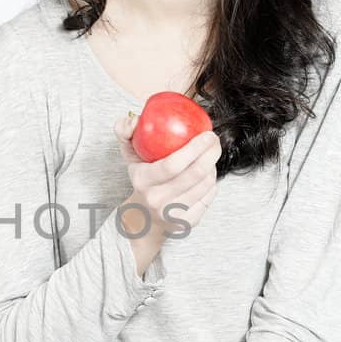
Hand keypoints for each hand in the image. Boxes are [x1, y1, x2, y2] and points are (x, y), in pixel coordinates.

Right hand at [113, 114, 222, 236]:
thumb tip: (134, 119)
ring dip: (212, 166)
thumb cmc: (141, 178)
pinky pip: (208, 197)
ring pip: (204, 185)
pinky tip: (208, 174)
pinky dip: (212, 183)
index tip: (207, 135)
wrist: (143, 216)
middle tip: (215, 140)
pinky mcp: (187, 222)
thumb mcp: (129, 155)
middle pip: (194, 174)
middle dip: (211, 154)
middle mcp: (157, 200)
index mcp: (142, 181)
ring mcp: (173, 213)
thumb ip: (125, 131)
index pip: (172, 165)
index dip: (194, 149)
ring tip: (210, 156)